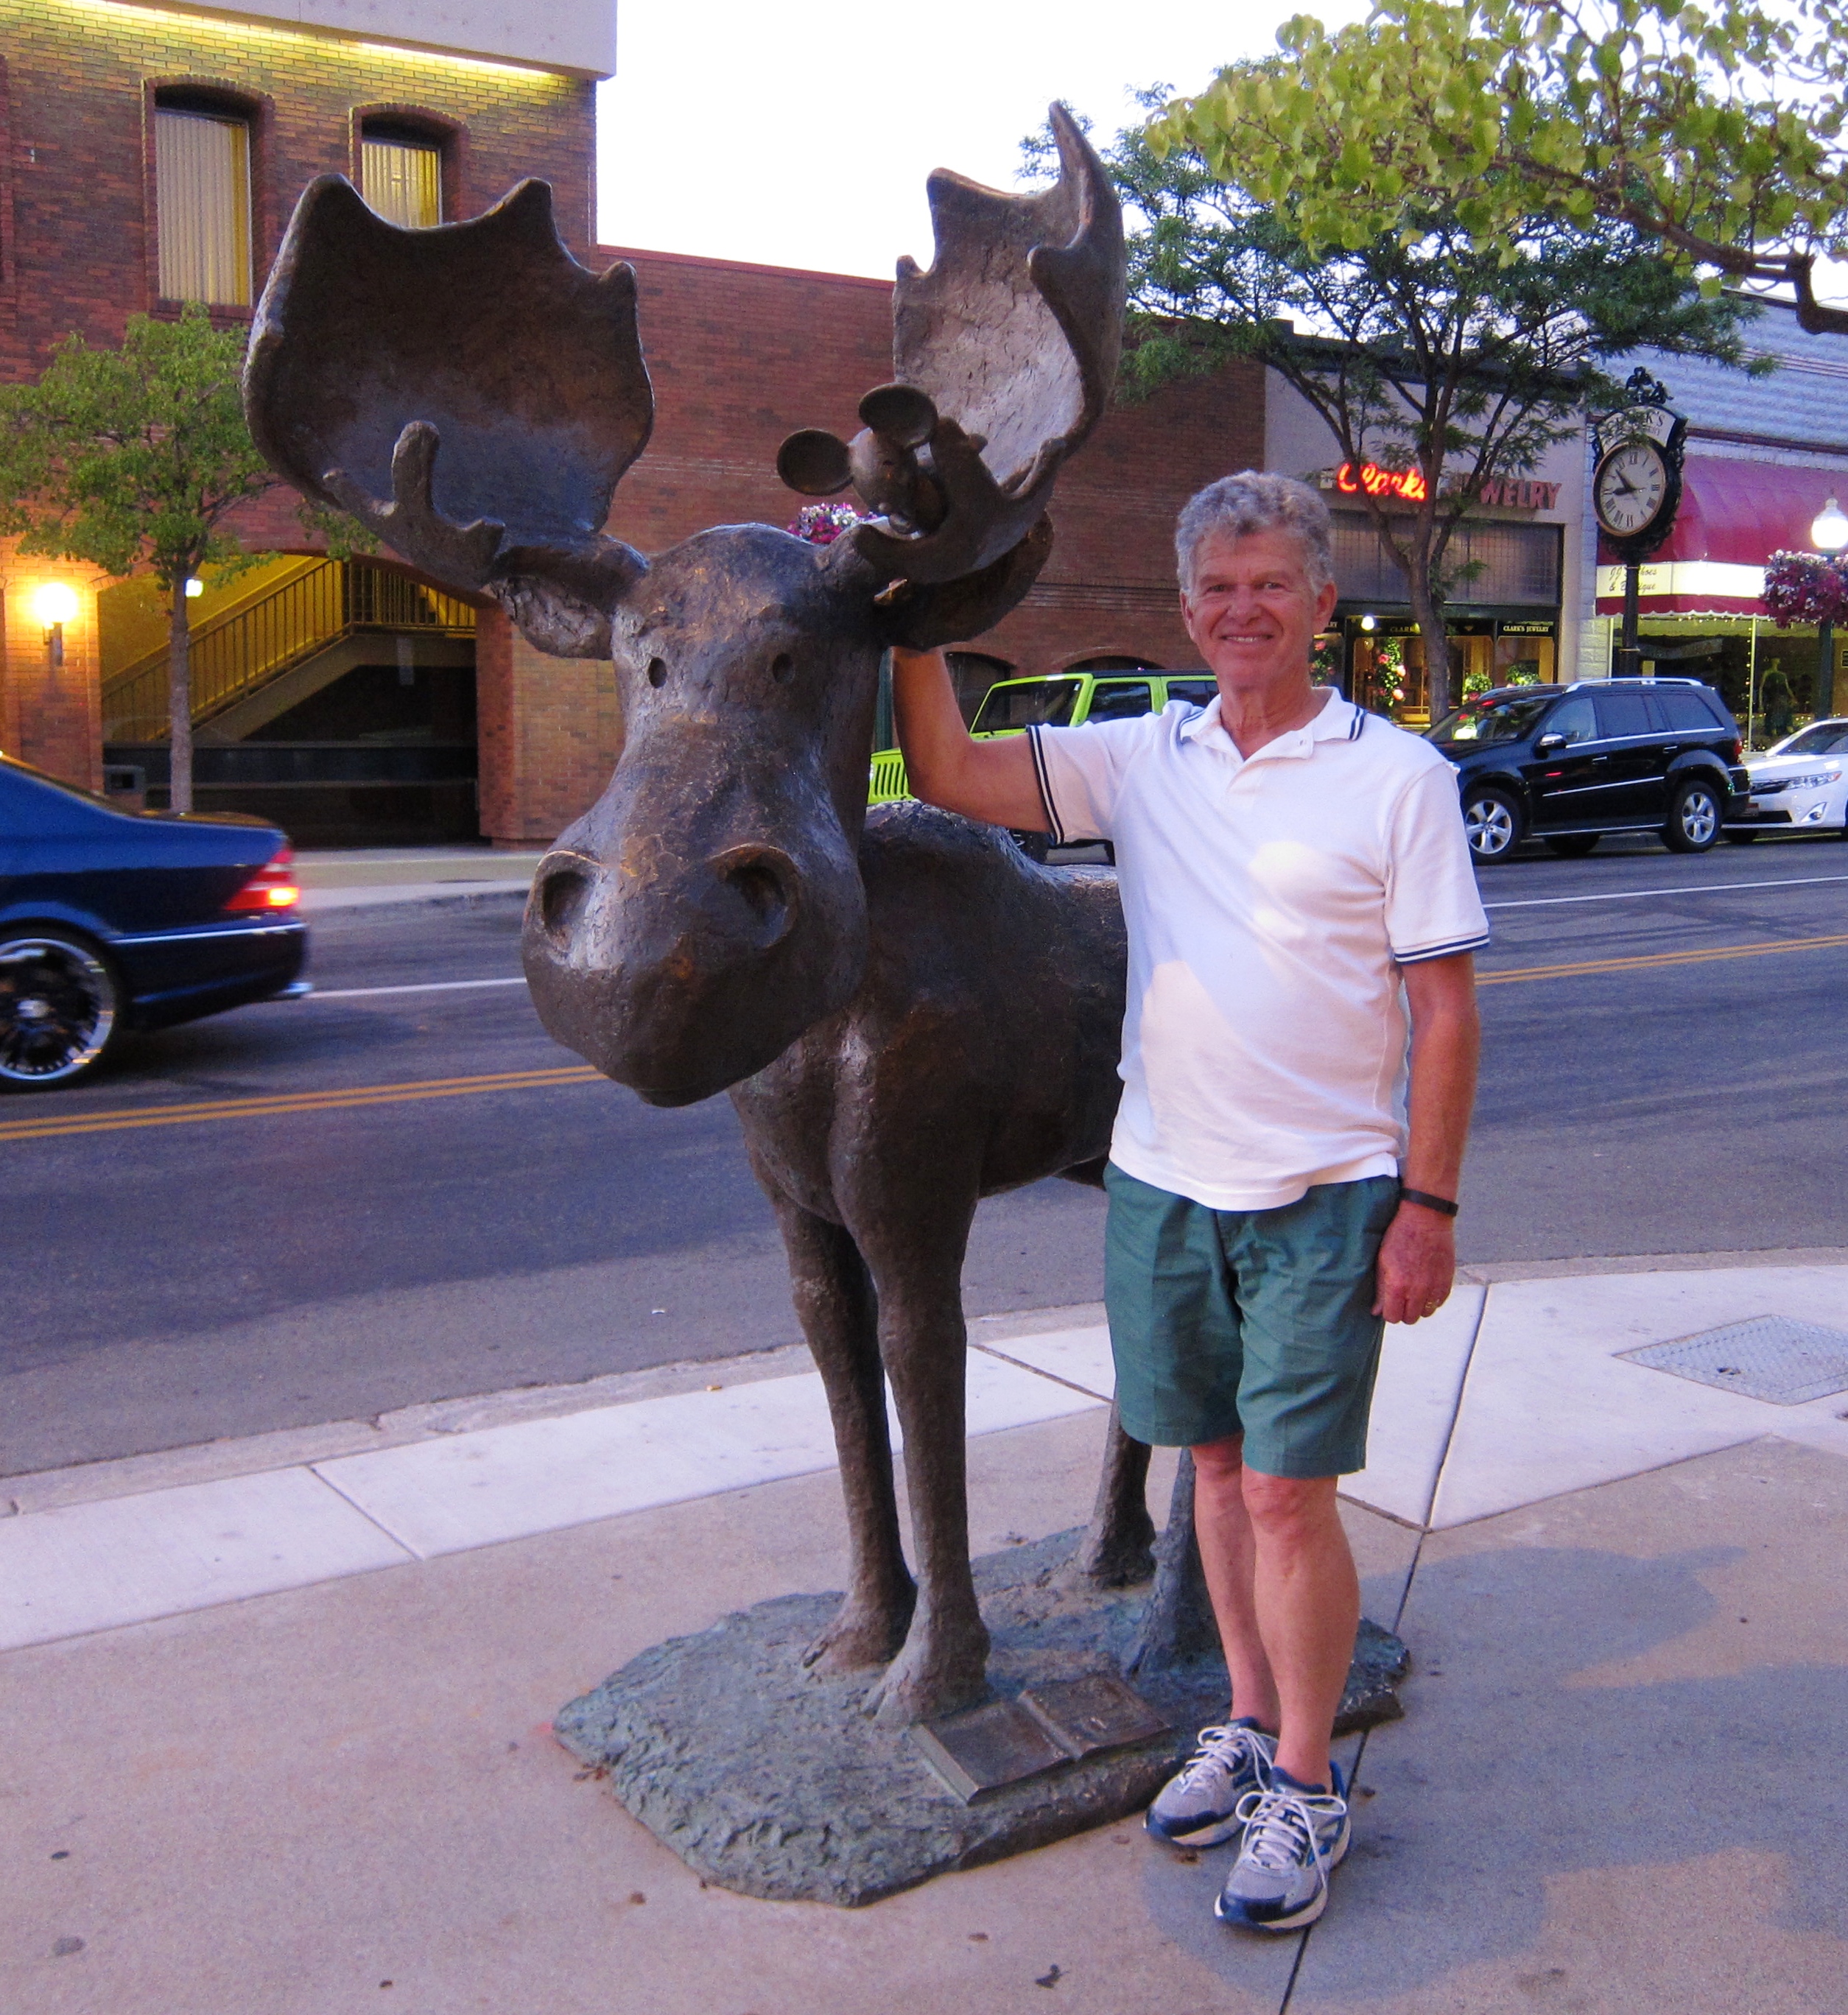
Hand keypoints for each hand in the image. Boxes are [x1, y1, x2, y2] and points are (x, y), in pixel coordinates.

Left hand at [1373, 1201, 1456, 1323]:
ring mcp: (1435, 1286)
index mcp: (1397, 1285)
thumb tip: (1377, 1310)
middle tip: (1400, 1298)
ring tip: (1413, 1291)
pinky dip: (1432, 1299)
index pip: (1393, 1317)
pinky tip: (1425, 1286)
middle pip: (1410, 1319)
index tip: (1388, 1304)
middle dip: (1403, 1311)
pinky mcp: (1447, 1281)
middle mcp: (1418, 1290)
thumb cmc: (1401, 1235)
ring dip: (1418, 1306)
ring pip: (1426, 1313)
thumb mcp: (1383, 1260)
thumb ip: (1381, 1289)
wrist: (1426, 1218)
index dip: (1389, 1312)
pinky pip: (1439, 1302)